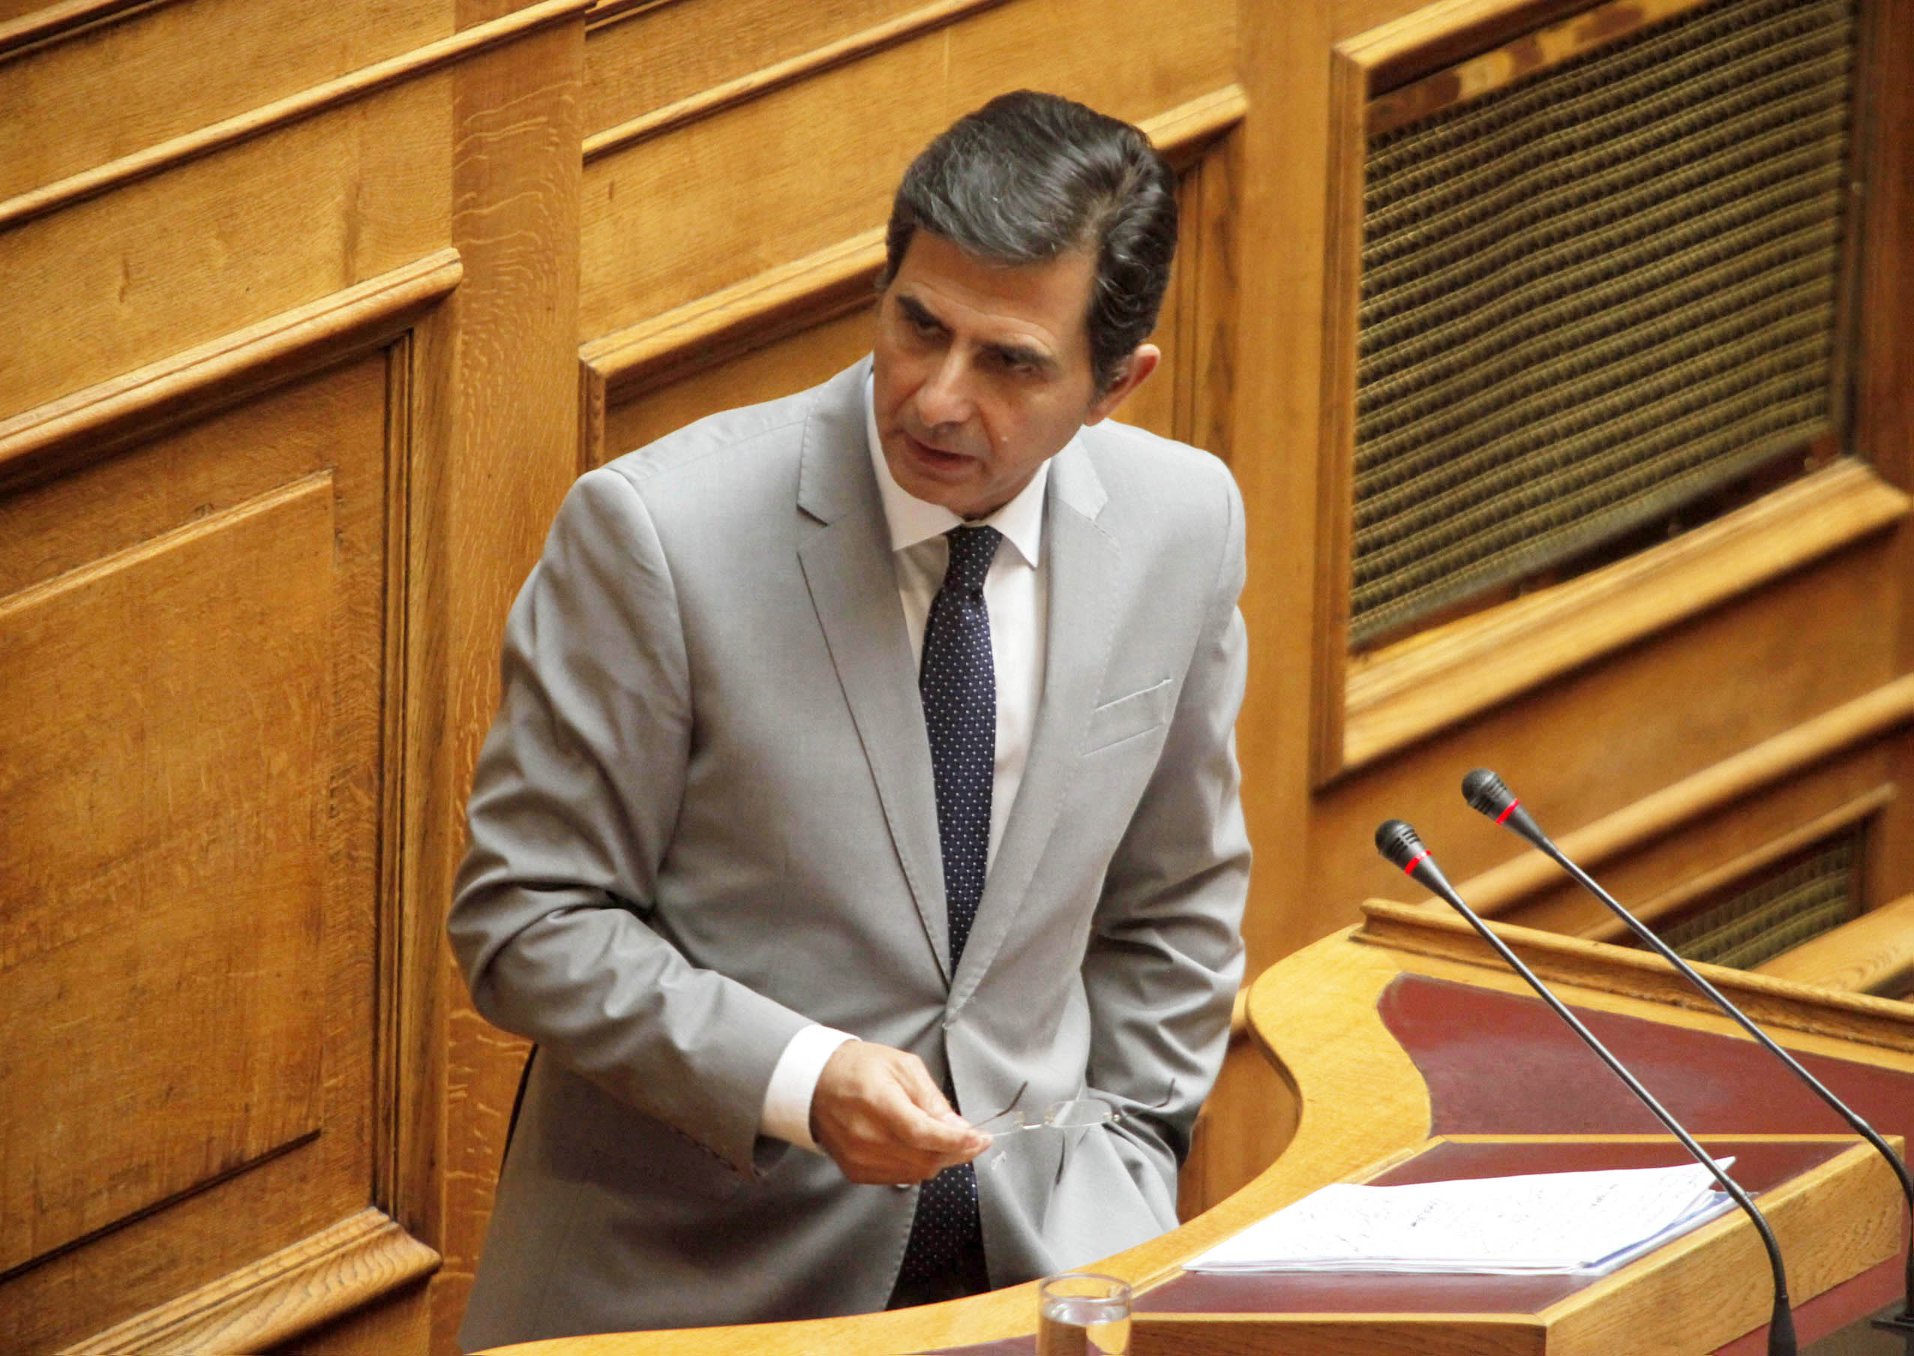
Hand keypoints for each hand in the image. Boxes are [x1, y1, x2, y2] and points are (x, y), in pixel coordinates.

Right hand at [810, 1041, 988, 1184]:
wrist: (816, 1084)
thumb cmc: (861, 1068)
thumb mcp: (903, 1067)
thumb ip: (932, 1099)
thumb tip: (959, 1127)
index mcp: (878, 1103)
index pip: (924, 1134)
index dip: (957, 1141)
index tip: (981, 1138)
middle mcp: (866, 1137)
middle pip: (925, 1159)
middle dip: (956, 1151)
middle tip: (971, 1138)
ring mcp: (859, 1159)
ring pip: (916, 1172)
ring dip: (939, 1159)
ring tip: (945, 1139)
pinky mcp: (856, 1172)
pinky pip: (900, 1178)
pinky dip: (917, 1166)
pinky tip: (919, 1148)